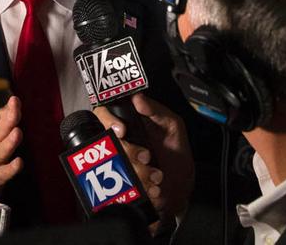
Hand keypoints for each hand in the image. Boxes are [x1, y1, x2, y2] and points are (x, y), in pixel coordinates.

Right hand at [0, 96, 22, 207]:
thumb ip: (1, 124)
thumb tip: (12, 106)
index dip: (5, 111)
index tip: (14, 101)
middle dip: (7, 120)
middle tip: (15, 109)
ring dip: (8, 143)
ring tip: (17, 133)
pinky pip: (2, 174)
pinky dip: (10, 169)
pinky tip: (18, 162)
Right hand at [94, 94, 193, 222]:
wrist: (181, 187)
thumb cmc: (175, 154)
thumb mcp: (173, 126)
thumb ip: (156, 110)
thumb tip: (138, 98)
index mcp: (128, 125)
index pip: (104, 113)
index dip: (108, 119)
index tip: (122, 131)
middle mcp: (119, 143)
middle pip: (106, 142)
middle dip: (129, 151)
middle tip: (147, 156)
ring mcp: (116, 164)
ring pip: (112, 165)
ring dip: (138, 172)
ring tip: (156, 175)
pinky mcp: (118, 184)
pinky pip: (117, 186)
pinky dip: (139, 186)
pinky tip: (153, 186)